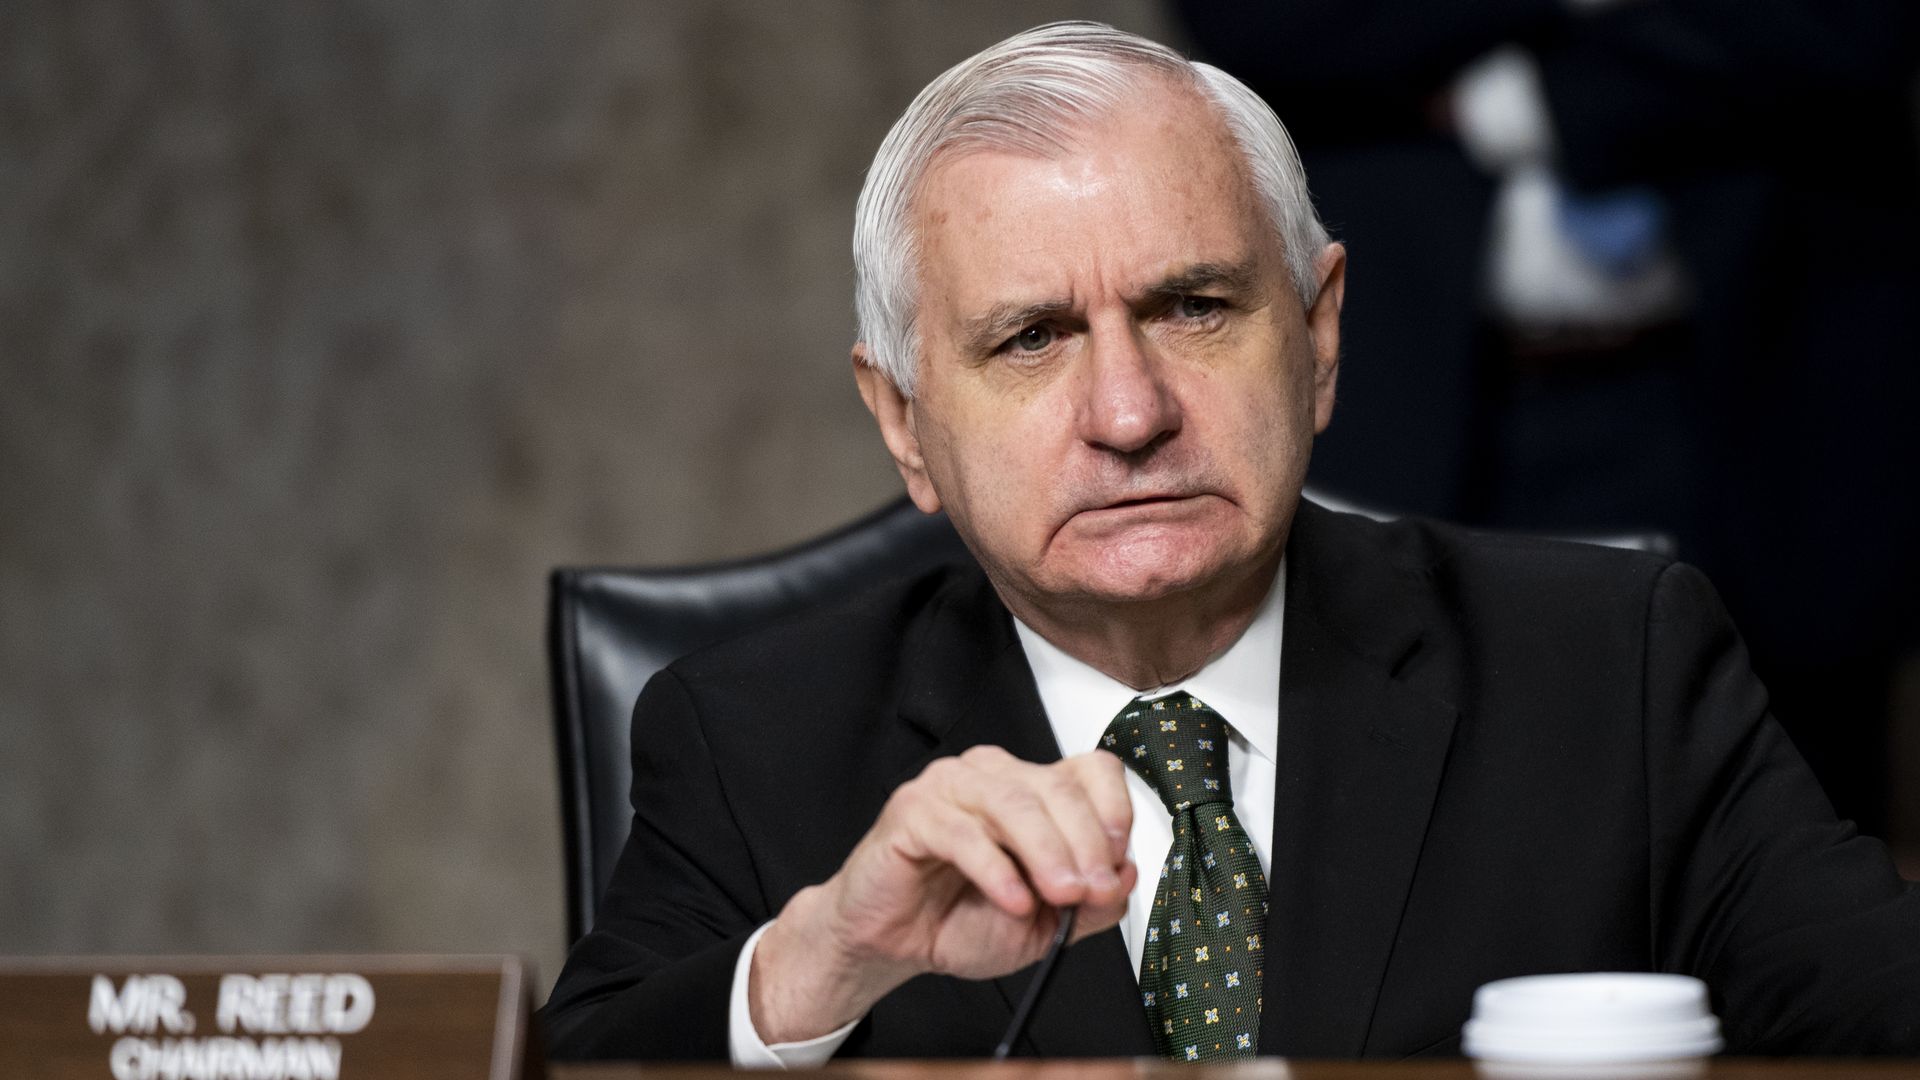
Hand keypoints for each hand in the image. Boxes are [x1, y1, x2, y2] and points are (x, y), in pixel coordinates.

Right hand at [749, 746, 1135, 1042]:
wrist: (894, 943)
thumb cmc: (961, 920)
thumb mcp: (1045, 926)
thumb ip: (1091, 905)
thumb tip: (1126, 876)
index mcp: (1034, 791)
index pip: (1091, 770)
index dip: (1112, 812)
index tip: (1115, 862)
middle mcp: (996, 776)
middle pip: (1058, 787)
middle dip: (1085, 845)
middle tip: (1092, 892)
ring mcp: (951, 787)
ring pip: (1013, 802)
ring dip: (1046, 851)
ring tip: (1060, 895)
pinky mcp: (912, 811)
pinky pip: (961, 831)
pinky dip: (994, 868)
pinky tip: (1011, 899)